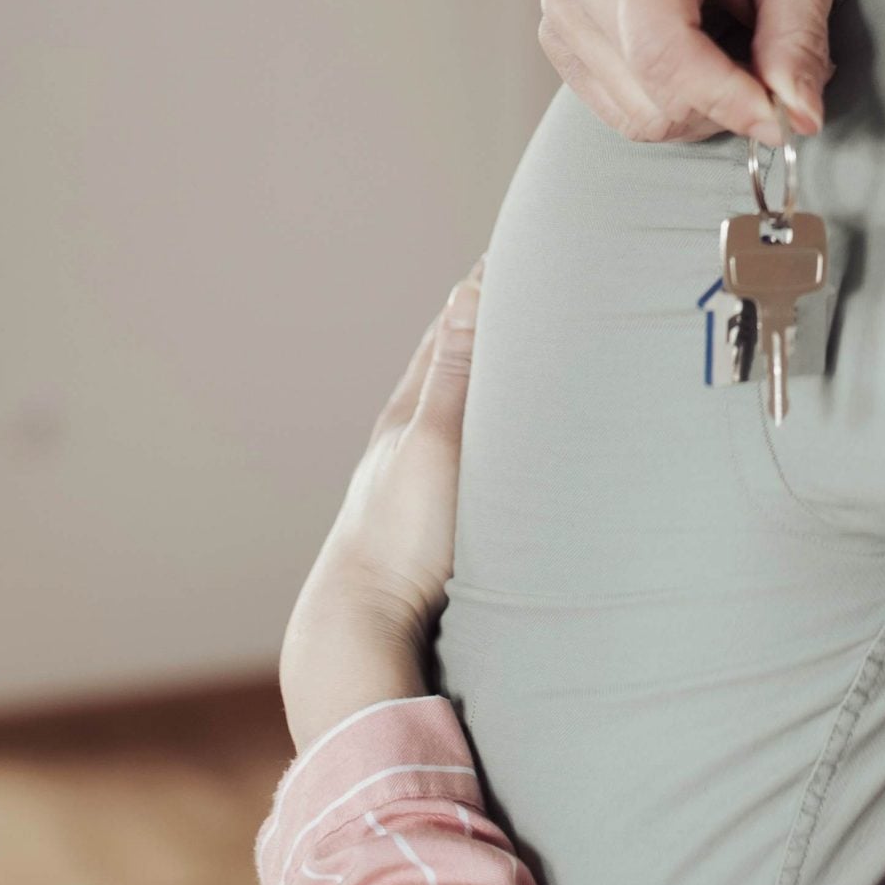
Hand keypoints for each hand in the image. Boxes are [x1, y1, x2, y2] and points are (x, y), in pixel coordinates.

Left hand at [278, 265, 480, 751]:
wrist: (360, 634)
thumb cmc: (400, 537)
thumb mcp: (435, 443)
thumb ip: (457, 371)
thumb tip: (472, 284)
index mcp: (407, 414)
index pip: (448, 331)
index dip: (483, 290)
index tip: (519, 250)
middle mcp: (406, 445)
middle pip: (448, 370)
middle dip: (485, 329)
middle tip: (525, 292)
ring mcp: (412, 487)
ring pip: (453, 418)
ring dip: (483, 386)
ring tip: (518, 363)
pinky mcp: (426, 528)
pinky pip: (462, 462)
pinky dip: (484, 437)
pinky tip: (497, 456)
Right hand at [540, 0, 839, 144]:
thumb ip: (799, 41)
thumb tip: (799, 120)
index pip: (663, 48)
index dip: (724, 99)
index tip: (780, 119)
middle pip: (654, 94)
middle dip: (724, 104)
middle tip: (767, 66)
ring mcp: (562, 3)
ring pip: (639, 117)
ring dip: (702, 110)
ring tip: (732, 54)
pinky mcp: (559, 36)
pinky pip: (623, 115)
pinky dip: (672, 108)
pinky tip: (696, 61)